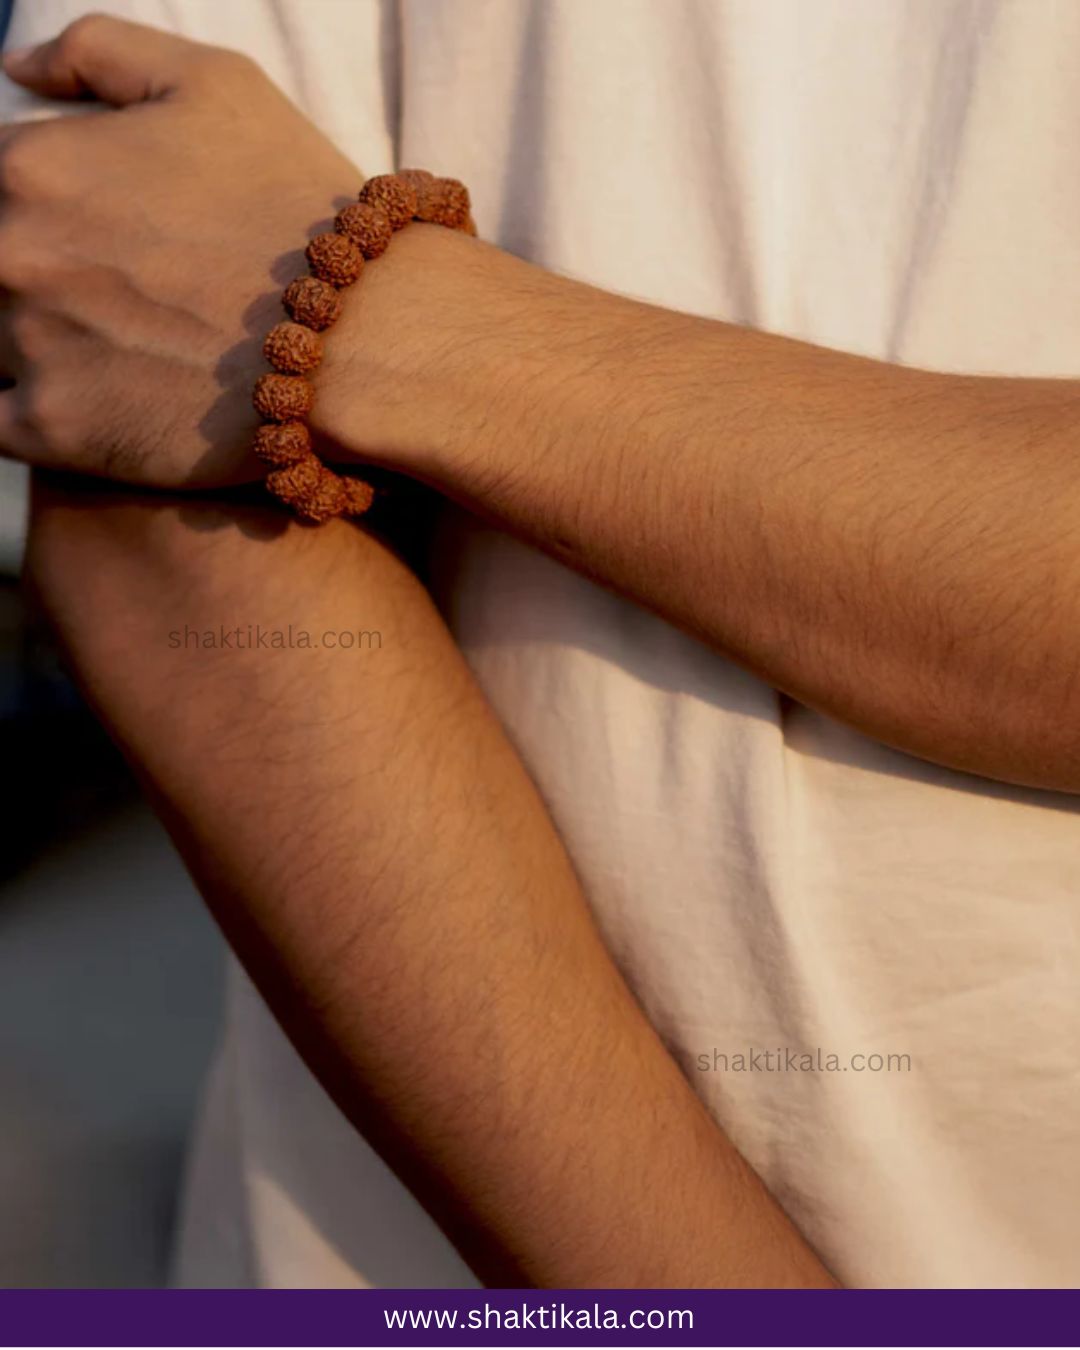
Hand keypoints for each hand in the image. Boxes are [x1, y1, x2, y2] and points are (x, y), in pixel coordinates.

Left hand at [0, 15, 360, 486]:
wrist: (363, 336)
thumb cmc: (298, 204)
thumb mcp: (213, 83)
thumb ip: (97, 51)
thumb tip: (15, 70)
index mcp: (29, 165)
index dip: (44, 214)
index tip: (98, 244)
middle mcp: (9, 252)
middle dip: (40, 279)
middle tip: (115, 303)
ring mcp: (27, 347)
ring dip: (29, 347)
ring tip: (111, 354)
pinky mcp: (57, 431)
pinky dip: (31, 416)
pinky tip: (93, 406)